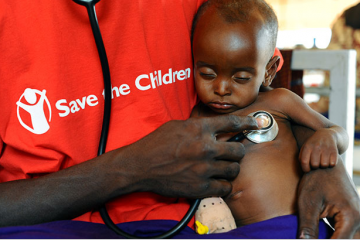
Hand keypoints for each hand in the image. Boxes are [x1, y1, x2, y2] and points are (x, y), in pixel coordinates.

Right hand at [120, 115, 258, 198]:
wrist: (140, 166)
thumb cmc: (156, 144)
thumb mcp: (177, 126)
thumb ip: (197, 126)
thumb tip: (214, 128)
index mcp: (199, 129)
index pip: (231, 123)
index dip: (247, 122)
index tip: (255, 124)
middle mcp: (205, 148)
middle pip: (238, 150)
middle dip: (238, 152)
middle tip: (232, 154)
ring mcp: (204, 168)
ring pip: (234, 170)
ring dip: (231, 169)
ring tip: (223, 168)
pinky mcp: (200, 187)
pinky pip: (225, 188)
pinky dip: (223, 185)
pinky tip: (217, 182)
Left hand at [297, 159, 359, 238]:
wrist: (324, 164)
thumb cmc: (316, 180)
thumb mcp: (308, 203)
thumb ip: (308, 226)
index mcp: (351, 216)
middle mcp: (359, 219)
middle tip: (308, 238)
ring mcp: (357, 219)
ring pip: (345, 238)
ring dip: (330, 237)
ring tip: (312, 235)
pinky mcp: (351, 218)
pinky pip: (344, 233)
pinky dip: (332, 235)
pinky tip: (318, 234)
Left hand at [299, 129, 337, 171]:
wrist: (326, 135)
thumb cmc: (313, 145)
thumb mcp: (305, 148)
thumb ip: (301, 157)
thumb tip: (304, 168)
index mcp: (307, 147)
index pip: (304, 161)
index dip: (305, 169)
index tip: (307, 170)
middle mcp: (316, 147)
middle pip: (315, 165)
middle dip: (315, 167)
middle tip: (316, 164)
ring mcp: (326, 148)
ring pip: (324, 165)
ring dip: (323, 166)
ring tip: (322, 161)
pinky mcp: (334, 150)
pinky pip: (333, 164)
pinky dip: (331, 164)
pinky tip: (329, 160)